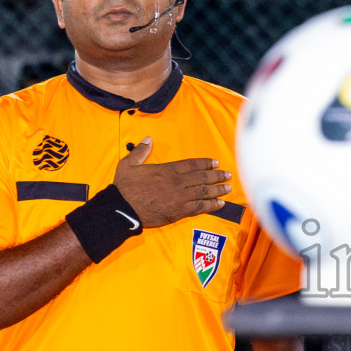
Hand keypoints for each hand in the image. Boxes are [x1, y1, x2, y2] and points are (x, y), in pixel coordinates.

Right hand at [113, 137, 230, 227]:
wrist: (122, 208)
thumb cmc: (124, 187)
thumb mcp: (128, 163)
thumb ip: (140, 151)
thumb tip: (148, 139)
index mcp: (167, 170)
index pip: (192, 164)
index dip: (205, 163)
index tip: (215, 163)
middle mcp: (177, 182)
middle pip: (202, 177)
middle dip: (216, 176)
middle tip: (227, 175)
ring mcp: (179, 197)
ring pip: (204, 192)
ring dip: (217, 189)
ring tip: (228, 188)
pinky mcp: (179, 211)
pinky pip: (199, 207)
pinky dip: (211, 205)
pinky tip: (220, 204)